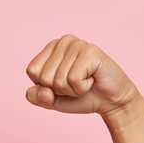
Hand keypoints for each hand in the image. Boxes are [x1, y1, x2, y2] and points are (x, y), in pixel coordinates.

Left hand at [25, 34, 140, 115]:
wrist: (111, 101)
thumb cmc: (81, 97)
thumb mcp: (52, 100)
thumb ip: (36, 97)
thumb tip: (43, 91)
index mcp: (51, 48)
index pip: (32, 71)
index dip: (45, 86)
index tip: (63, 84)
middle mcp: (63, 41)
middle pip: (44, 77)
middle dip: (60, 89)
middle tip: (77, 83)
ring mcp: (77, 44)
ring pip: (58, 79)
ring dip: (72, 89)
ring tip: (86, 81)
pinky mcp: (91, 52)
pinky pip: (73, 79)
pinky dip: (82, 87)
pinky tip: (93, 79)